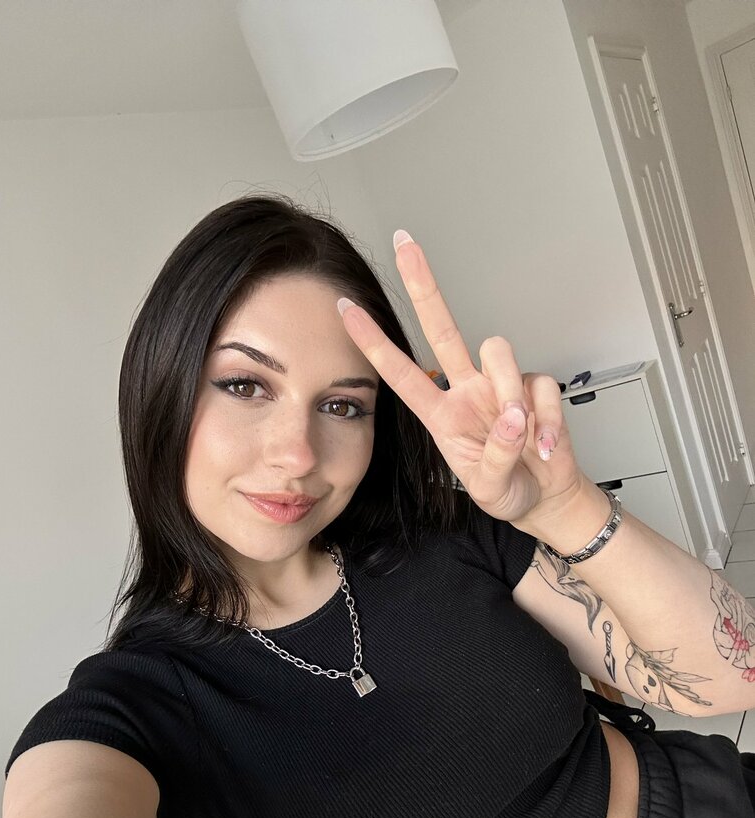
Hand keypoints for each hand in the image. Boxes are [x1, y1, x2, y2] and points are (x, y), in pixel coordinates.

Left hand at [337, 231, 587, 534]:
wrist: (546, 497)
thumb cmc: (507, 489)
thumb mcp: (489, 487)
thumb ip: (497, 454)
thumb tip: (512, 416)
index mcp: (441, 415)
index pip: (400, 372)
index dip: (373, 342)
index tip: (346, 310)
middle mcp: (467, 390)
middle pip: (442, 327)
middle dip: (424, 285)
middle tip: (405, 244)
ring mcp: (501, 385)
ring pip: (497, 351)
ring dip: (509, 390)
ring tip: (520, 434)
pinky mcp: (536, 387)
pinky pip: (540, 387)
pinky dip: (546, 420)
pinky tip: (543, 445)